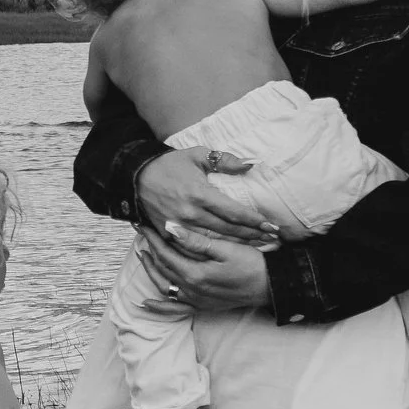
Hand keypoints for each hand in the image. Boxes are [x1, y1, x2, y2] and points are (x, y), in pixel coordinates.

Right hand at [134, 148, 278, 245]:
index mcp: (199, 193)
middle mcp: (190, 213)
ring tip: (259, 247)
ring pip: (215, 242)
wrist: (136, 176)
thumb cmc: (170, 164)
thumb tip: (250, 164)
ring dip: (238, 245)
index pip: (233, 211)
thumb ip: (225, 160)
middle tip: (273, 239)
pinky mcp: (169, 235)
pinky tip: (229, 253)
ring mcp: (179, 227)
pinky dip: (214, 251)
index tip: (272, 225)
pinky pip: (195, 247)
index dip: (254, 220)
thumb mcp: (197, 155)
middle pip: (228, 230)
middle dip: (253, 235)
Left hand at [135, 224, 273, 315]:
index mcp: (195, 274)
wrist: (271, 286)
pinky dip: (160, 307)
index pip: (166, 254)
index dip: (153, 239)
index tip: (144, 225)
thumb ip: (196, 240)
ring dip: (152, 272)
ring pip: (165, 287)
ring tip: (144, 257)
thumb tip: (170, 228)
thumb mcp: (226, 248)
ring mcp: (197, 300)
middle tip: (141, 234)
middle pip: (163, 269)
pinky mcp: (203, 306)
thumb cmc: (252, 263)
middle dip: (150, 251)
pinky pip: (176, 309)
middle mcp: (192, 290)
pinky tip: (146, 303)